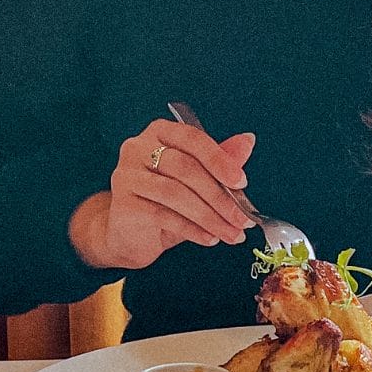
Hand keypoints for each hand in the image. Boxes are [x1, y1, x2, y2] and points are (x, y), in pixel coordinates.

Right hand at [69, 120, 257, 271]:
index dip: (219, 159)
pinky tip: (209, 238)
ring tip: (231, 233)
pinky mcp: (123, 205)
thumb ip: (219, 160)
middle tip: (242, 218)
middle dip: (219, 196)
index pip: (192, 138)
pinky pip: (163, 216)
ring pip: (175, 193)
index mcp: (159, 133)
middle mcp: (138, 148)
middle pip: (184, 167)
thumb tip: (247, 141)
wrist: (129, 234)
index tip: (242, 182)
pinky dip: (192, 229)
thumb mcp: (195, 180)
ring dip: (210, 217)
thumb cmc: (164, 201)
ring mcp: (127, 175)